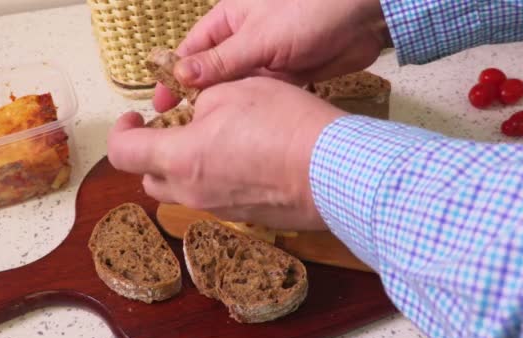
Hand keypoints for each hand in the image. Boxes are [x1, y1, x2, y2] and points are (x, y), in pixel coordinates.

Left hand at [109, 77, 345, 230]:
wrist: (334, 170)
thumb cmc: (285, 125)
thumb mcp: (235, 91)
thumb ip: (201, 101)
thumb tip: (195, 113)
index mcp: (180, 159)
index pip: (123, 153)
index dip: (121, 132)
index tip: (134, 118)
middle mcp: (193, 192)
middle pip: (149, 179)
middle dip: (152, 153)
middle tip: (174, 128)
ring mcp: (219, 210)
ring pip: (181, 192)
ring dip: (182, 168)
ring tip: (212, 142)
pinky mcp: (245, 219)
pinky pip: (213, 200)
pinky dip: (212, 181)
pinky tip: (242, 161)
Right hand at [154, 0, 390, 111]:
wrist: (361, 20)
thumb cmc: (306, 15)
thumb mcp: (259, 38)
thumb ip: (222, 60)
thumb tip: (180, 76)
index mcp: (228, 22)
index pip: (191, 52)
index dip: (174, 77)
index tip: (162, 105)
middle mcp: (241, 42)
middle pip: (210, 74)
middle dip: (197, 98)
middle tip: (182, 130)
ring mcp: (263, 61)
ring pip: (234, 89)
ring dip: (223, 108)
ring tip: (206, 137)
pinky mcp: (284, 77)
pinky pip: (259, 97)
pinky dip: (249, 111)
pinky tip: (239, 132)